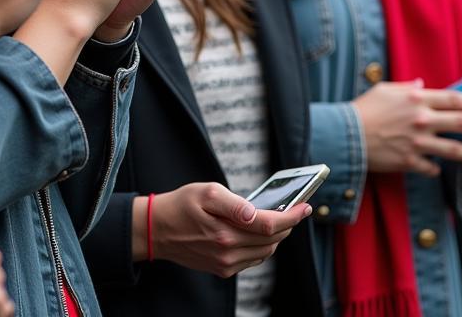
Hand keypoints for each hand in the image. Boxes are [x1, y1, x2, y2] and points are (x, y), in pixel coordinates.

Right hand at [145, 184, 307, 277]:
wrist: (157, 230)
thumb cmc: (181, 205)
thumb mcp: (205, 192)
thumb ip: (234, 203)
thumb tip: (257, 213)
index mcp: (225, 231)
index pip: (270, 226)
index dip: (291, 216)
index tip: (304, 206)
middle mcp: (228, 252)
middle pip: (271, 240)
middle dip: (287, 225)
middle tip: (295, 210)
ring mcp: (226, 264)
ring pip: (264, 252)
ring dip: (275, 237)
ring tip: (279, 219)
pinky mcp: (223, 269)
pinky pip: (252, 259)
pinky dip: (262, 246)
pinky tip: (259, 233)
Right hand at [353, 79, 461, 176]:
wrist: (345, 133)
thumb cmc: (363, 108)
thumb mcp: (383, 89)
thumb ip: (406, 86)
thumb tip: (421, 84)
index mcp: (415, 99)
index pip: (453, 99)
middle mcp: (421, 120)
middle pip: (461, 123)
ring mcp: (417, 142)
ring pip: (455, 149)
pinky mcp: (410, 161)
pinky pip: (432, 167)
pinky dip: (436, 168)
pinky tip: (439, 168)